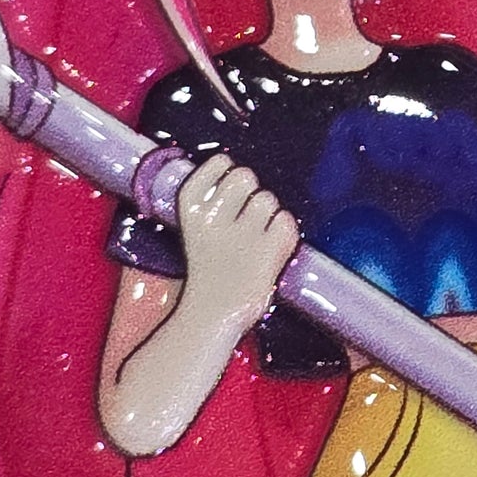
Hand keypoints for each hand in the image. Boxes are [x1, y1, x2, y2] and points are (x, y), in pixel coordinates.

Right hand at [174, 154, 299, 324]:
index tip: (228, 193)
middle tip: (245, 218)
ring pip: (269, 199)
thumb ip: (215, 200)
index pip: (219, 162)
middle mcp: (211, 218)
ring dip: (268, 215)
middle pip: (246, 175)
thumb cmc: (209, 268)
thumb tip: (243, 171)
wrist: (211, 314)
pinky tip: (269, 250)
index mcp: (189, 209)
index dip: (229, 174)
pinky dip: (284, 234)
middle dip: (251, 191)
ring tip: (255, 239)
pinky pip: (287, 222)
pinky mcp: (267, 252)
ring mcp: (240, 235)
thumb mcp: (198, 228)